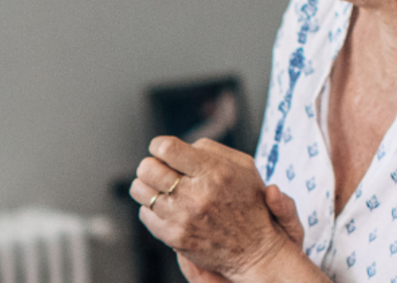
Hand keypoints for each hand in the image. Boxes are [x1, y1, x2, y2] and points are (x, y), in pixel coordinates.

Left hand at [130, 136, 296, 279]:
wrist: (257, 250)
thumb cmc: (251, 205)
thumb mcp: (244, 167)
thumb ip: (211, 149)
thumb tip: (181, 146)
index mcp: (213, 172)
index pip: (166, 148)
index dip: (159, 146)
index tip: (162, 151)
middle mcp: (196, 195)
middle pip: (147, 168)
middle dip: (151, 165)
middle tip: (162, 171)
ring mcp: (182, 218)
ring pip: (140, 190)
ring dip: (147, 186)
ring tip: (162, 189)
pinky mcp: (174, 237)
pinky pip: (145, 214)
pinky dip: (152, 209)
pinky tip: (168, 209)